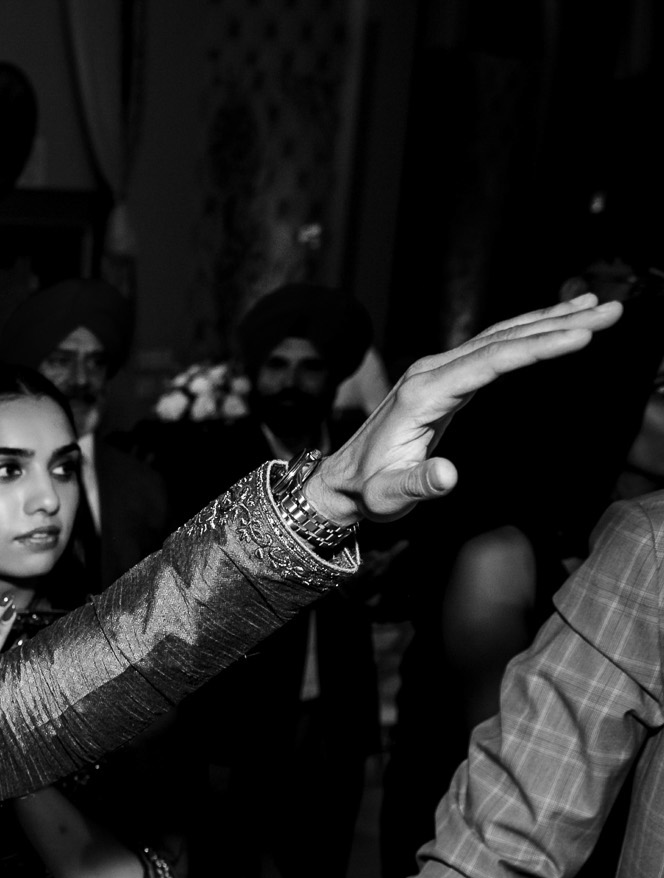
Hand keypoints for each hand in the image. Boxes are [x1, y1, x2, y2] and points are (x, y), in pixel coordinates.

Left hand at [313, 294, 623, 522]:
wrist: (341, 481)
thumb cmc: (368, 492)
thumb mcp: (389, 496)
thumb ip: (418, 485)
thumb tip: (448, 476)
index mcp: (424, 394)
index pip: (491, 362)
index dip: (538, 347)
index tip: (582, 335)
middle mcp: (430, 372)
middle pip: (503, 339)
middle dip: (559, 323)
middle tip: (613, 310)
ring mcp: (436, 371)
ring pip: (500, 337)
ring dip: (550, 320)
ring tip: (599, 305)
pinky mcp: (445, 377)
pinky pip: (493, 348)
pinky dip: (528, 332)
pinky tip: (557, 323)